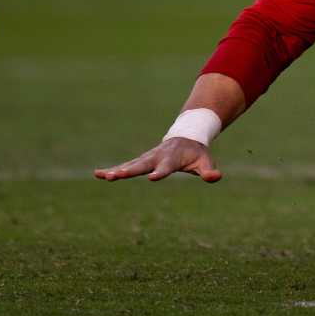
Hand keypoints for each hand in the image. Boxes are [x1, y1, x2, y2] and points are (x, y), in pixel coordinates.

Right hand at [93, 137, 221, 182]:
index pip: (166, 167)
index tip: (153, 178)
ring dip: (117, 170)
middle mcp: (157, 157)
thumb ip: (209, 171)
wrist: (187, 138)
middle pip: (141, 165)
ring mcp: (147, 158)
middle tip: (116, 176)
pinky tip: (98, 174)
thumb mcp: (205, 162)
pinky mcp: (141, 161)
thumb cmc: (197, 154)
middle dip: (129, 171)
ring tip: (103, 176)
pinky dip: (112, 169)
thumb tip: (216, 177)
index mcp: (172, 159)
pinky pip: (125, 165)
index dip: (160, 172)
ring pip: (130, 165)